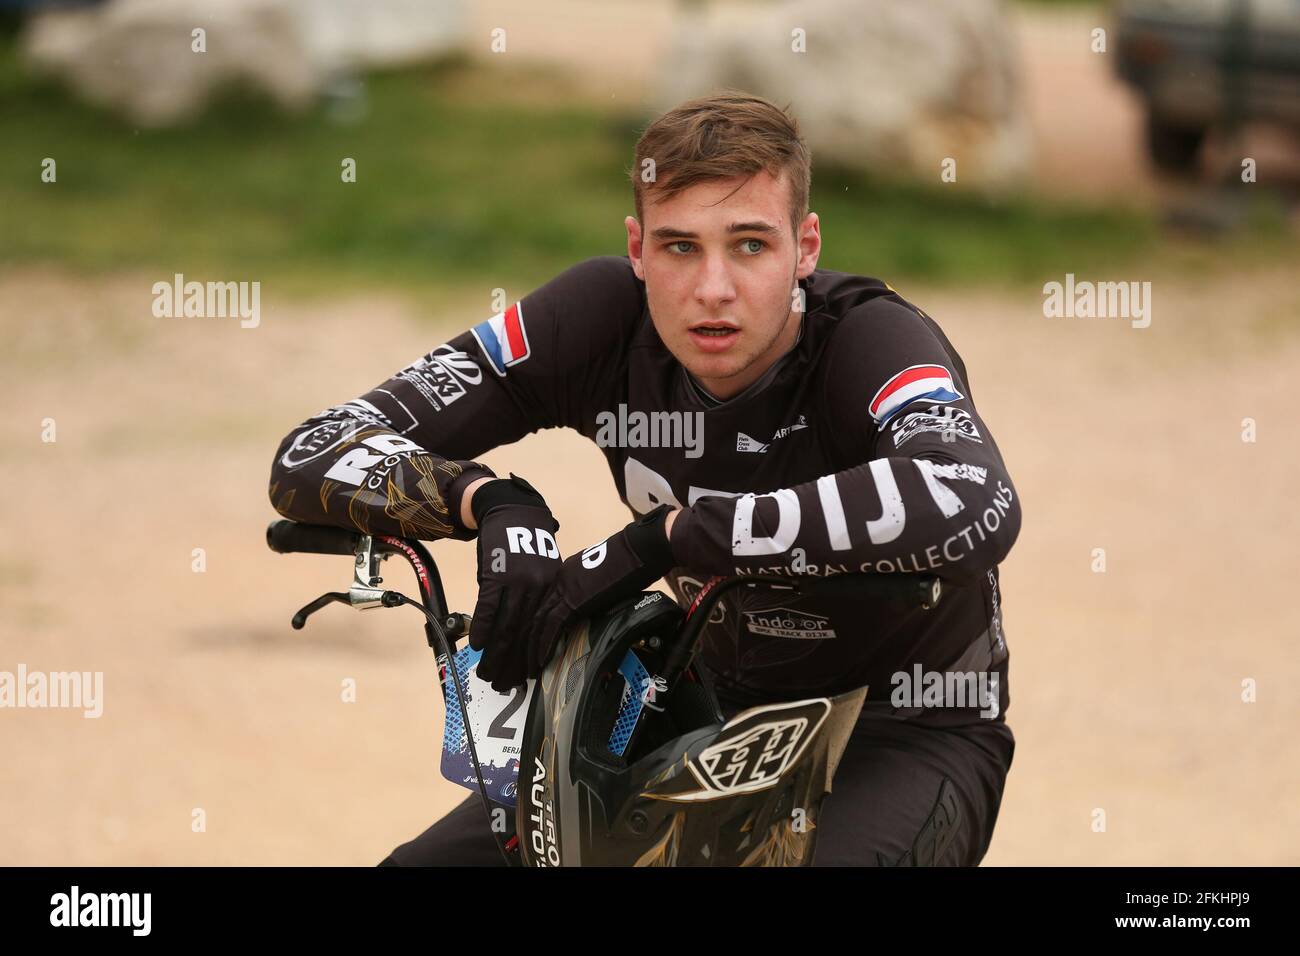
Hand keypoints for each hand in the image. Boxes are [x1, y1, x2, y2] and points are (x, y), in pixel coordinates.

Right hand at [468, 474, 561, 691]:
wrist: (513, 511)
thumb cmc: (527, 543)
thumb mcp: (542, 570)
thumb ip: (536, 599)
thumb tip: (525, 631)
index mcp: (552, 590)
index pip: (541, 631)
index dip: (531, 657)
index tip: (524, 678)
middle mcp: (538, 589)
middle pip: (524, 633)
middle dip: (511, 663)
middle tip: (502, 684)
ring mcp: (517, 581)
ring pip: (506, 626)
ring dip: (495, 653)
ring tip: (486, 673)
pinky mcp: (497, 573)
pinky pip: (489, 607)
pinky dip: (483, 628)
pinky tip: (478, 646)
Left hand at [528, 504, 677, 678]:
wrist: (637, 551)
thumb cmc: (628, 563)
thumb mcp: (601, 578)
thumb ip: (589, 593)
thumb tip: (590, 610)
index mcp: (564, 575)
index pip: (542, 605)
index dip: (533, 627)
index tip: (529, 644)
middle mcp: (558, 581)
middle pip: (533, 615)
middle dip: (525, 640)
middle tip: (520, 661)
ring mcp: (563, 590)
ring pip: (537, 623)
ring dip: (530, 648)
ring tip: (526, 668)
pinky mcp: (573, 601)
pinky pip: (552, 627)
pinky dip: (544, 646)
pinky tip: (539, 661)